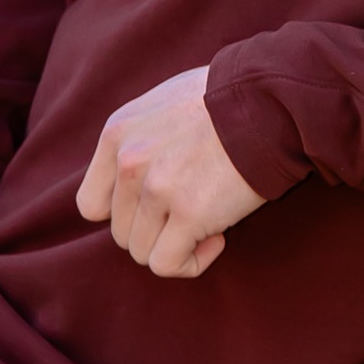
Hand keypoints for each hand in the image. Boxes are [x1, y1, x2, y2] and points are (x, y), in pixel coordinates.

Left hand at [76, 66, 265, 277]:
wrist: (272, 100)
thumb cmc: (229, 99)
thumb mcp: (165, 103)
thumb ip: (141, 137)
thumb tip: (137, 173)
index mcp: (118, 134)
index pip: (92, 204)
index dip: (125, 214)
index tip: (158, 207)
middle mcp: (129, 161)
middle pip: (121, 232)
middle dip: (157, 230)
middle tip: (194, 212)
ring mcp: (156, 188)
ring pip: (142, 251)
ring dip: (176, 246)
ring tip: (211, 221)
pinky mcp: (187, 212)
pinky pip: (168, 264)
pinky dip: (192, 262)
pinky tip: (218, 238)